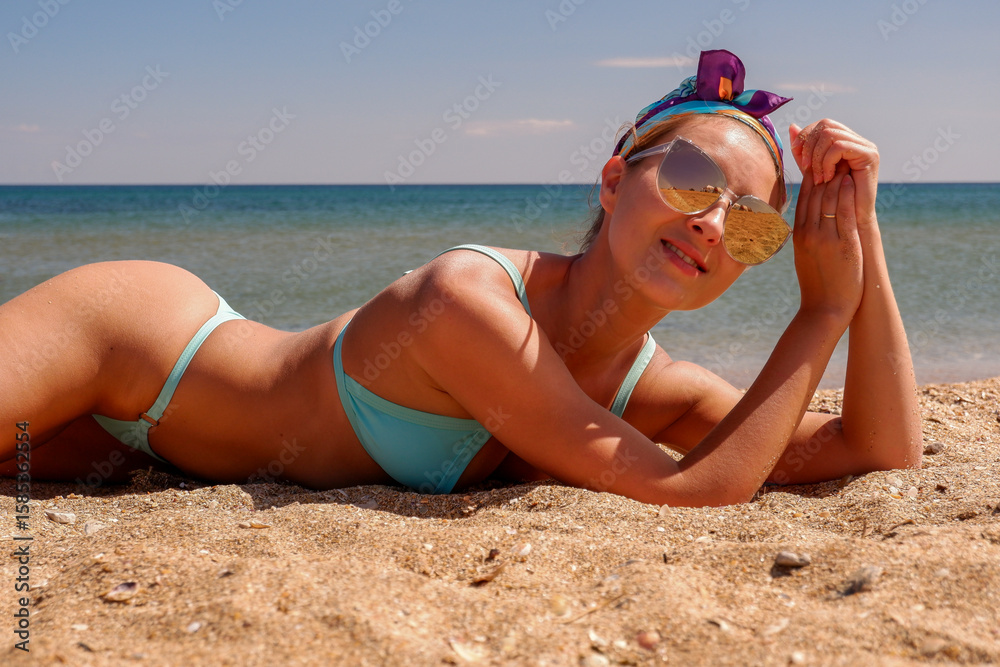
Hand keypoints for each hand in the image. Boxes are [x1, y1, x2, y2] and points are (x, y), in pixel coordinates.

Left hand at [789, 120, 878, 236]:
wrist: (850, 222)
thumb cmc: (830, 201)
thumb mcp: (813, 171)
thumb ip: (804, 151)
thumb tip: (792, 127)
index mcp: (843, 142)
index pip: (821, 125)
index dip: (805, 137)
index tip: (798, 156)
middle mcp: (856, 140)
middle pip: (825, 125)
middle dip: (810, 146)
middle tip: (806, 169)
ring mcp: (865, 146)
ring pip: (830, 134)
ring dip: (817, 157)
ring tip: (818, 178)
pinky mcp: (870, 155)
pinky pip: (839, 146)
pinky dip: (827, 161)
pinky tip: (827, 178)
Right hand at [792, 163, 863, 321]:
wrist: (824, 309)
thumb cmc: (817, 284)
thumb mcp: (804, 256)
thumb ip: (806, 235)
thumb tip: (808, 220)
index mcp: (798, 234)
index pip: (803, 197)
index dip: (809, 176)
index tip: (817, 161)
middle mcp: (808, 232)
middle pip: (814, 192)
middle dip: (822, 170)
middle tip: (830, 151)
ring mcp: (824, 237)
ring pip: (827, 198)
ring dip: (835, 176)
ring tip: (842, 159)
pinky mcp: (842, 244)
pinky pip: (843, 212)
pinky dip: (846, 194)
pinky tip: (850, 180)